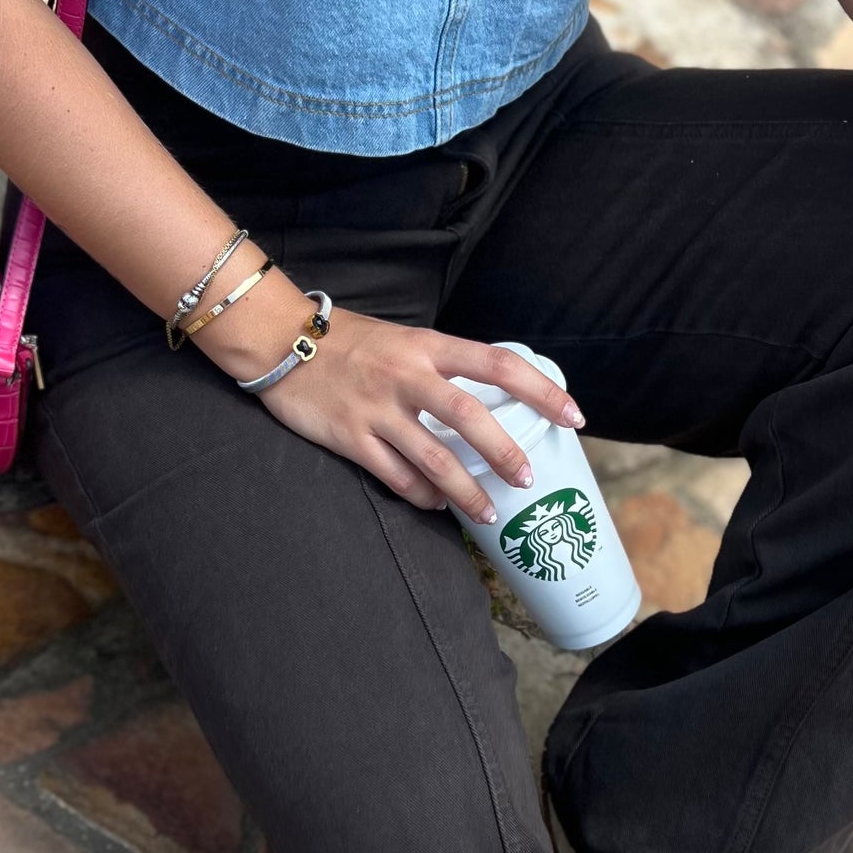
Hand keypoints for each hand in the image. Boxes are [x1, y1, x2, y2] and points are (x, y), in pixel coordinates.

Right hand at [201, 275, 582, 522]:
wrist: (279, 339)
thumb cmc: (346, 341)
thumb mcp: (403, 339)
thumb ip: (440, 366)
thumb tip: (486, 401)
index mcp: (427, 346)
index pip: (498, 365)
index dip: (541, 391)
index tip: (574, 415)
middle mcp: (406, 375)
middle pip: (469, 417)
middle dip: (504, 453)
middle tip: (526, 480)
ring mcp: (377, 409)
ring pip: (434, 458)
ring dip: (467, 491)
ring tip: (488, 513)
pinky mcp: (350, 437)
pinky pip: (395, 476)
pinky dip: (423, 496)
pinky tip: (438, 505)